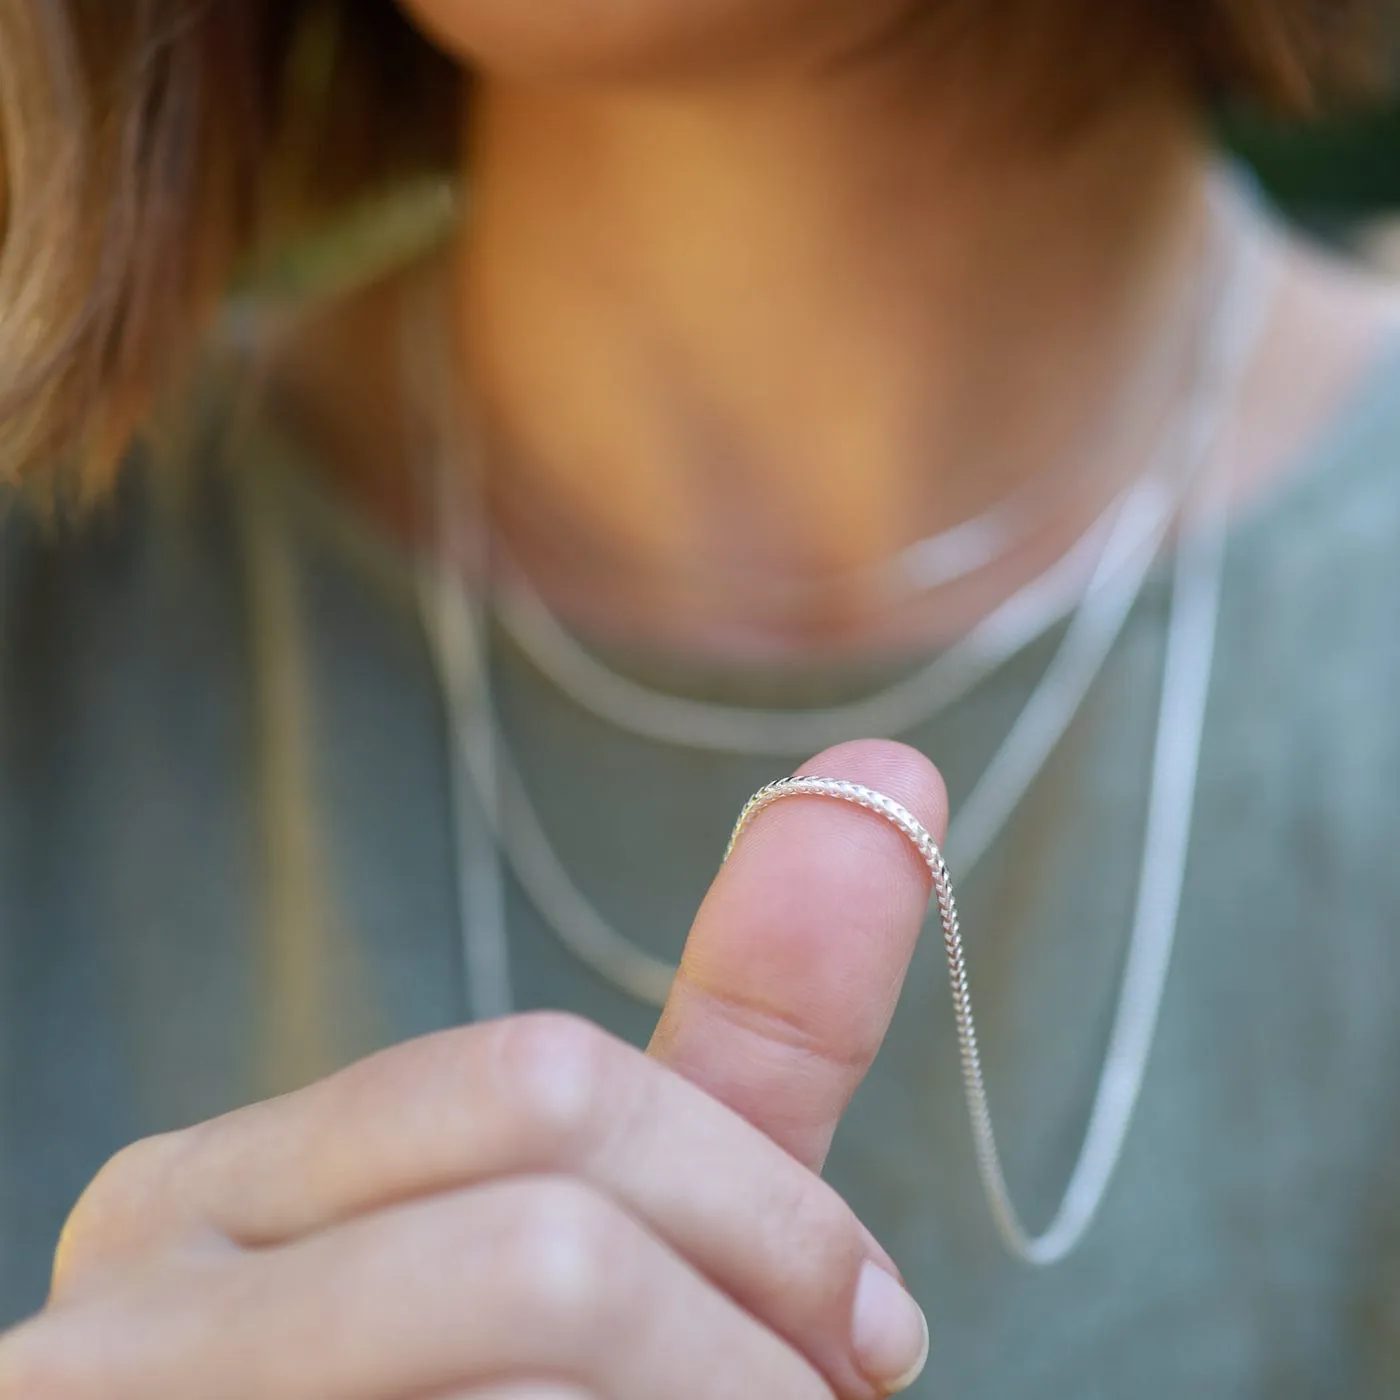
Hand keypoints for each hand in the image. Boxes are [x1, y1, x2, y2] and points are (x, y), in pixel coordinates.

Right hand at [0, 740, 945, 1399]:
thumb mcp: (626, 1233)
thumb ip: (746, 1030)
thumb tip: (893, 762)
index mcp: (217, 1190)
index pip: (540, 1085)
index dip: (754, 1206)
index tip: (862, 1326)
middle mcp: (133, 1298)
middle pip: (547, 1234)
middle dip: (745, 1328)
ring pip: (543, 1341)